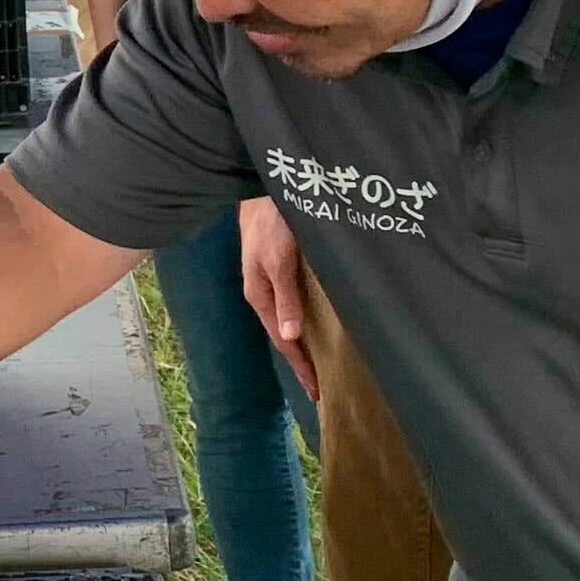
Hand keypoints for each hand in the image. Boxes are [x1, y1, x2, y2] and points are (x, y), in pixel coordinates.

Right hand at [237, 200, 315, 400]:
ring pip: (288, 321)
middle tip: (320, 387)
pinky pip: (292, 305)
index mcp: (260, 296)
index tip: (317, 391)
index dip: (300, 366)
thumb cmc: (270, 222)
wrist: (262, 188)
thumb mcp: (279, 260)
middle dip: (300, 362)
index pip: (283, 341)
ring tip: (317, 364)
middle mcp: (264, 294)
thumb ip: (285, 297)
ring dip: (301, 344)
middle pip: (283, 335)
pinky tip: (311, 325)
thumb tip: (290, 336)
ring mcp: (270, 282)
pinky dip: (302, 322)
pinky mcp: (279, 270)